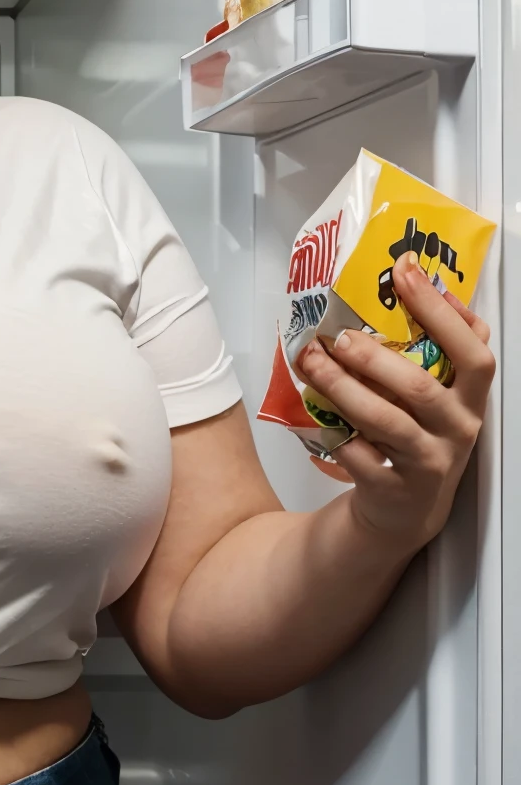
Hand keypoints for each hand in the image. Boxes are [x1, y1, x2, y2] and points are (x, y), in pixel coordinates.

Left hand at [296, 256, 493, 550]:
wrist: (402, 512)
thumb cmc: (417, 438)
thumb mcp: (440, 397)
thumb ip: (440, 350)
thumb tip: (426, 286)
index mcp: (470, 399)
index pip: (473, 350)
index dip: (441, 311)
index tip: (406, 273)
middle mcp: (457, 429)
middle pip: (421, 387)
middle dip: (374, 358)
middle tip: (338, 336)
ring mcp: (427, 461)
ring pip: (385, 420)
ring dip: (343, 388)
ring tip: (312, 362)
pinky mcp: (394, 489)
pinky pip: (360, 457)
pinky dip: (336, 436)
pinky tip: (313, 416)